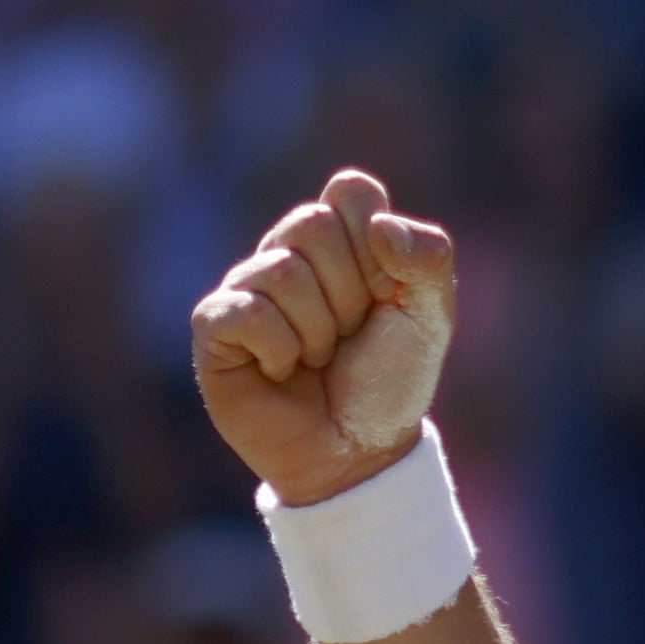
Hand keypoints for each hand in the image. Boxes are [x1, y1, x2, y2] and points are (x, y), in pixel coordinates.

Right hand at [188, 168, 460, 503]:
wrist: (358, 452)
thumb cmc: (389, 381)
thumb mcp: (430, 317)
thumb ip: (429, 258)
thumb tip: (381, 225)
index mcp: (338, 235)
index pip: (350, 191)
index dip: (376, 247)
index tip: (385, 294)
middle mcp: (286, 251)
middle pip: (311, 224)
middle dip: (348, 294)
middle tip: (349, 335)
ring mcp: (246, 286)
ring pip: (281, 271)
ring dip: (318, 332)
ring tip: (318, 359)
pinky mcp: (214, 327)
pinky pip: (246, 312)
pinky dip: (281, 350)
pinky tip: (284, 371)